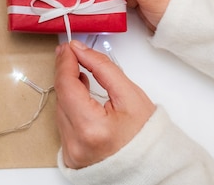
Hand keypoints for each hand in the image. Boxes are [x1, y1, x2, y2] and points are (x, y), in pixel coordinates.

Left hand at [55, 40, 155, 168]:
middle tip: (70, 54)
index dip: (65, 63)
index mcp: (92, 128)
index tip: (68, 48)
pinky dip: (69, 107)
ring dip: (67, 90)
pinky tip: (78, 96)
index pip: (66, 86)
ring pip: (60, 109)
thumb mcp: (130, 95)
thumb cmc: (146, 136)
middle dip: (65, 73)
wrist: (152, 166)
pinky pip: (63, 123)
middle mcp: (76, 142)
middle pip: (61, 96)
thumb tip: (79, 50)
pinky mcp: (70, 155)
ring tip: (78, 75)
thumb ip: (103, 68)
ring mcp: (71, 151)